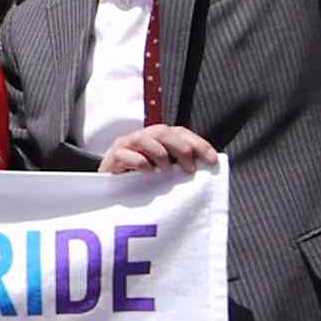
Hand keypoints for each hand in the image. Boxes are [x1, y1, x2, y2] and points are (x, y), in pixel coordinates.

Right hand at [99, 125, 218, 173]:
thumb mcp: (163, 171)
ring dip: (160, 154)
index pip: (180, 132)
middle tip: (190, 169)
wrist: (108, 188)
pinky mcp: (112, 158)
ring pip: (144, 139)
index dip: (198, 143)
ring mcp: (125, 146)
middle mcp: (142, 138)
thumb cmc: (139, 180)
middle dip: (181, 148)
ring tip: (167, 171)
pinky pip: (126, 154)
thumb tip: (205, 167)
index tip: (212, 160)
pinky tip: (148, 173)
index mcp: (156, 138)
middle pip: (163, 132)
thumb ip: (179, 166)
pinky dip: (140, 162)